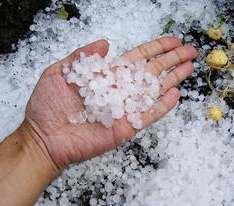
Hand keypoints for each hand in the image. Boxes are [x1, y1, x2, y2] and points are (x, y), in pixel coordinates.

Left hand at [24, 37, 196, 169]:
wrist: (43, 137)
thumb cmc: (48, 105)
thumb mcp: (60, 72)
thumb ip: (82, 56)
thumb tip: (105, 41)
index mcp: (107, 75)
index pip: (137, 58)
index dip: (156, 48)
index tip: (172, 41)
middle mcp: (119, 90)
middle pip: (151, 71)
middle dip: (171, 60)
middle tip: (191, 50)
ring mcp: (124, 109)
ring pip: (154, 91)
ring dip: (172, 79)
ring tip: (189, 67)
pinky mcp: (126, 127)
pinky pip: (148, 115)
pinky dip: (162, 106)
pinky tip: (175, 94)